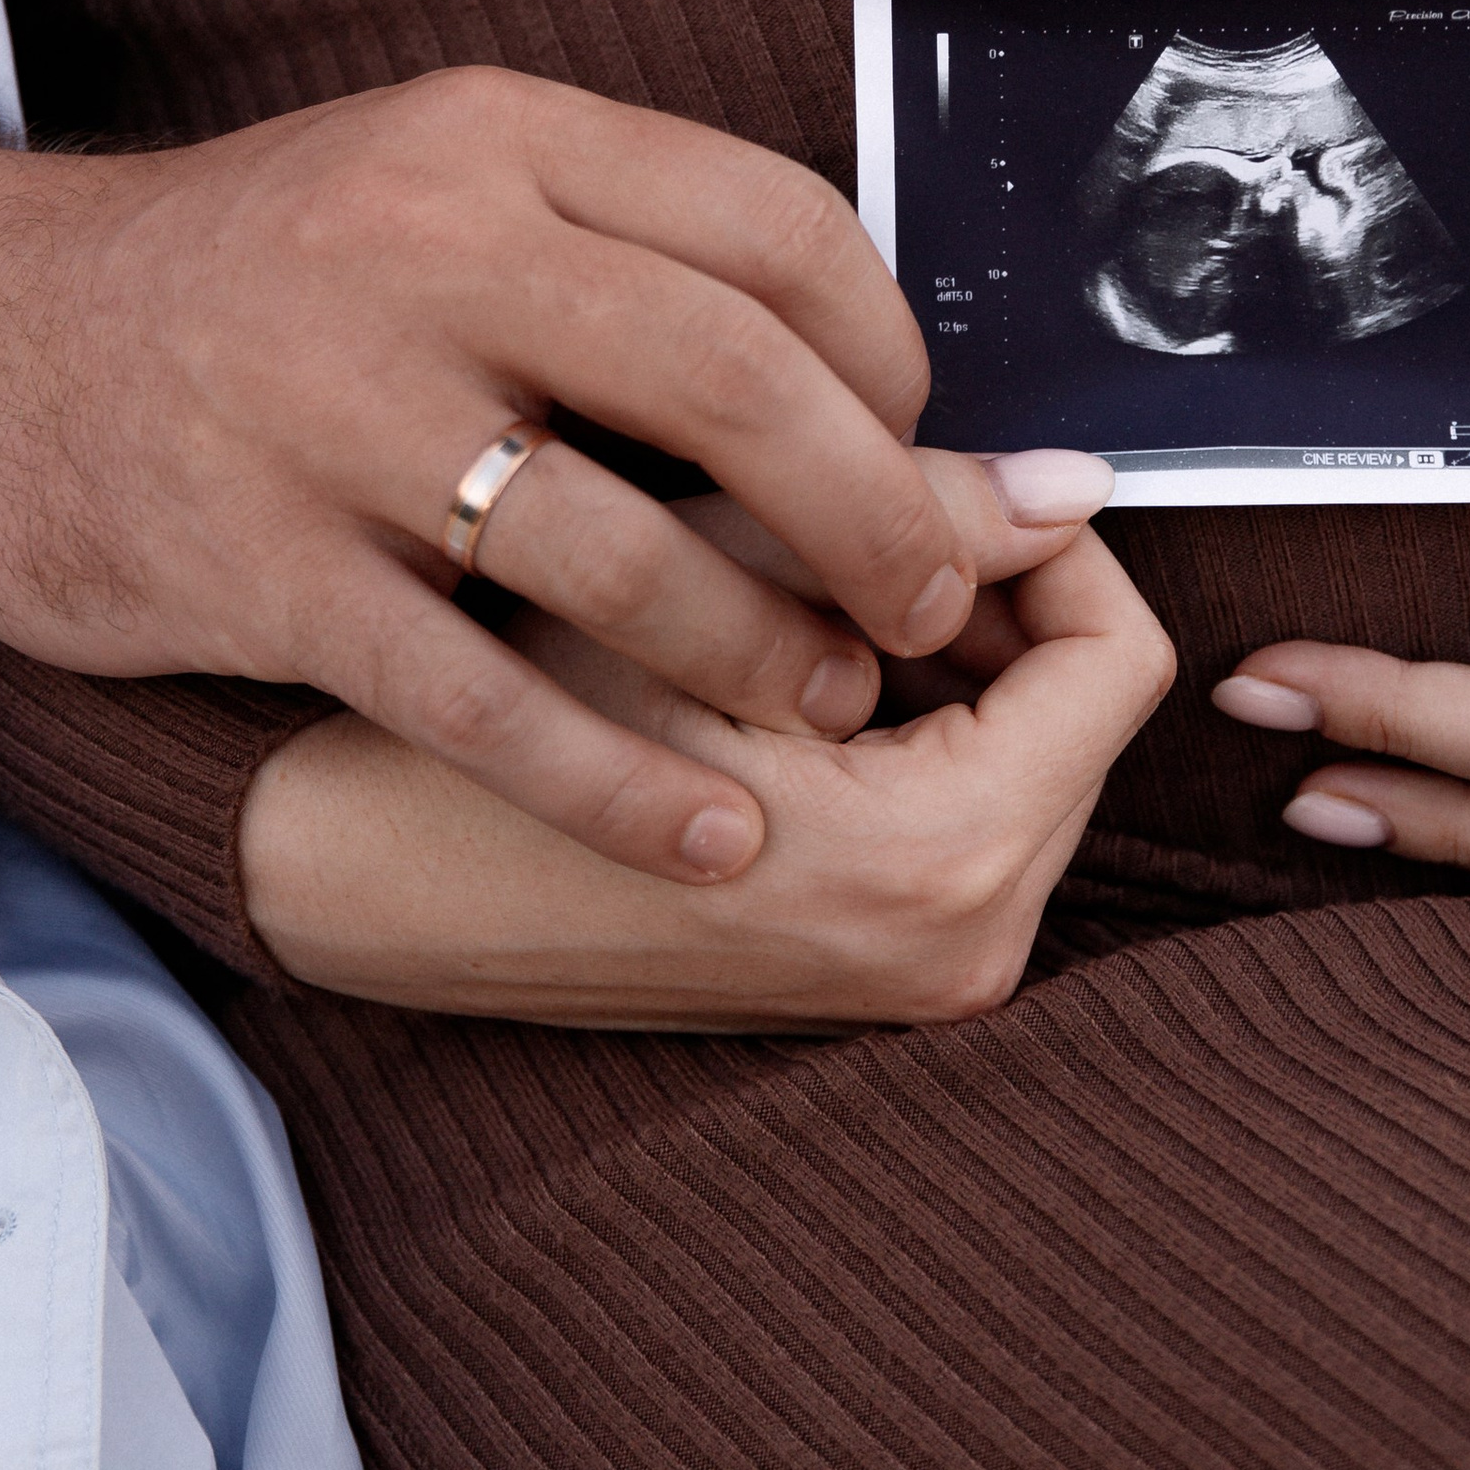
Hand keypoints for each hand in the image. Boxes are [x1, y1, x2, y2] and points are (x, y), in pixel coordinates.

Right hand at [0, 72, 1097, 884]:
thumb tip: (869, 373)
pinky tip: (708, 836)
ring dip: (760, 647)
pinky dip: (615, 781)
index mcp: (490, 137)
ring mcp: (334, 416)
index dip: (888, 346)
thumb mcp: (424, 182)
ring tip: (829, 703)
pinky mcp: (262, 571)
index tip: (921, 436)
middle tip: (933, 598)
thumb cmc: (242, 279)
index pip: (769, 221)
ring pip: (619, 547)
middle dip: (873, 508)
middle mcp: (421, 252)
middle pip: (731, 377)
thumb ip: (617, 244)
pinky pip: (481, 698)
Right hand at [238, 512, 1173, 1024]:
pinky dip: (906, 736)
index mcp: (938, 859)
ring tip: (803, 588)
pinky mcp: (864, 990)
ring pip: (1020, 757)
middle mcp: (952, 951)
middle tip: (856, 520)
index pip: (1116, 655)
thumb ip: (901, 521)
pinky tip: (789, 671)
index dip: (1040, 539)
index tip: (939, 479)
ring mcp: (913, 987)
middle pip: (1077, 710)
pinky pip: (958, 826)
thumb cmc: (495, 718)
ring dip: (938, 658)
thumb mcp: (707, 577)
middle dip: (987, 598)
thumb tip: (1062, 480)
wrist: (353, 880)